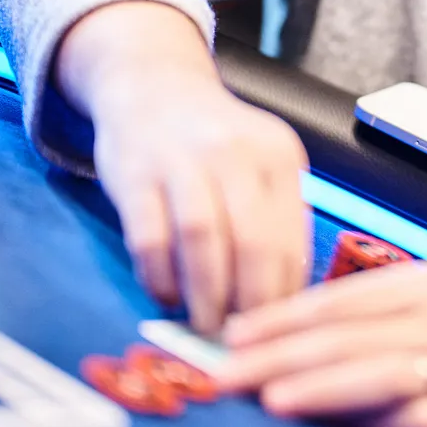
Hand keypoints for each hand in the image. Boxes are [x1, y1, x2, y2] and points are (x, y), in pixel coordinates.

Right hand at [58, 2, 311, 333]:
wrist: (152, 87)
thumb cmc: (216, 144)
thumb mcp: (262, 164)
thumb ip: (277, 220)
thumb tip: (290, 302)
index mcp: (279, 155)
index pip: (291, 236)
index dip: (286, 293)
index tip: (280, 331)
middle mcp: (236, 151)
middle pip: (252, 241)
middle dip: (249, 301)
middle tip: (242, 339)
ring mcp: (182, 159)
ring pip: (202, 239)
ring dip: (204, 293)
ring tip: (205, 325)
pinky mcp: (135, 173)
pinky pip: (149, 237)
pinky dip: (159, 276)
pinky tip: (165, 295)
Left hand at [217, 264, 426, 426]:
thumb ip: (380, 304)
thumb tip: (304, 326)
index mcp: (425, 286)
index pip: (338, 300)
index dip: (281, 317)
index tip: (232, 333)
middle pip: (345, 339)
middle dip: (277, 357)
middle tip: (222, 372)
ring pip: (379, 378)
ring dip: (322, 388)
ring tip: (272, 397)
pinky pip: (421, 422)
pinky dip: (379, 425)